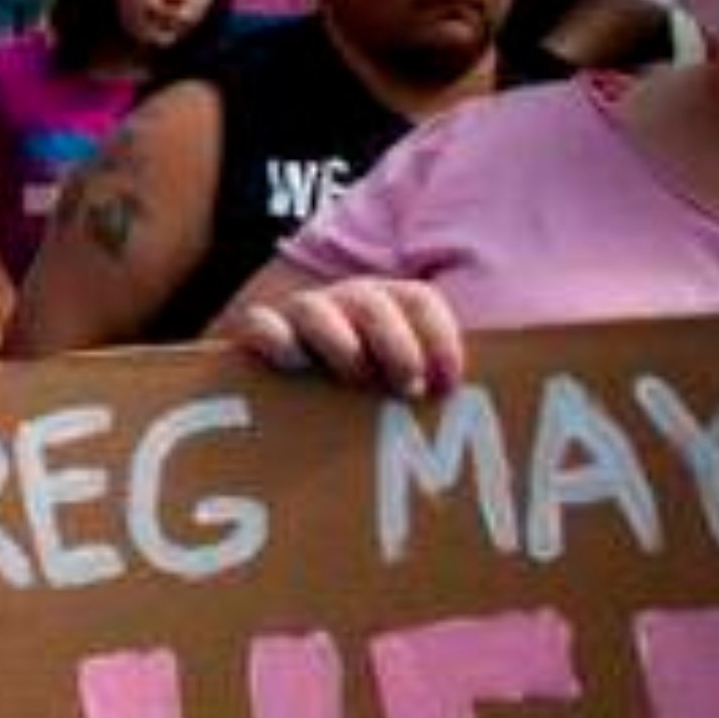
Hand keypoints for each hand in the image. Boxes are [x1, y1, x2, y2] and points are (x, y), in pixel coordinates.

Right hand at [223, 275, 467, 398]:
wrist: (285, 416)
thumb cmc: (363, 401)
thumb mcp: (406, 388)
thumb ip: (434, 389)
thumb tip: (465, 405)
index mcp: (386, 308)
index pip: (419, 301)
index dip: (439, 337)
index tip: (448, 384)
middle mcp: (342, 305)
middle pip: (373, 303)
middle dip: (396, 345)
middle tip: (408, 389)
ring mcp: (296, 318)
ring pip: (314, 308)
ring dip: (341, 342)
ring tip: (355, 378)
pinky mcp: (253, 336)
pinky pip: (259, 323)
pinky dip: (276, 338)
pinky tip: (294, 363)